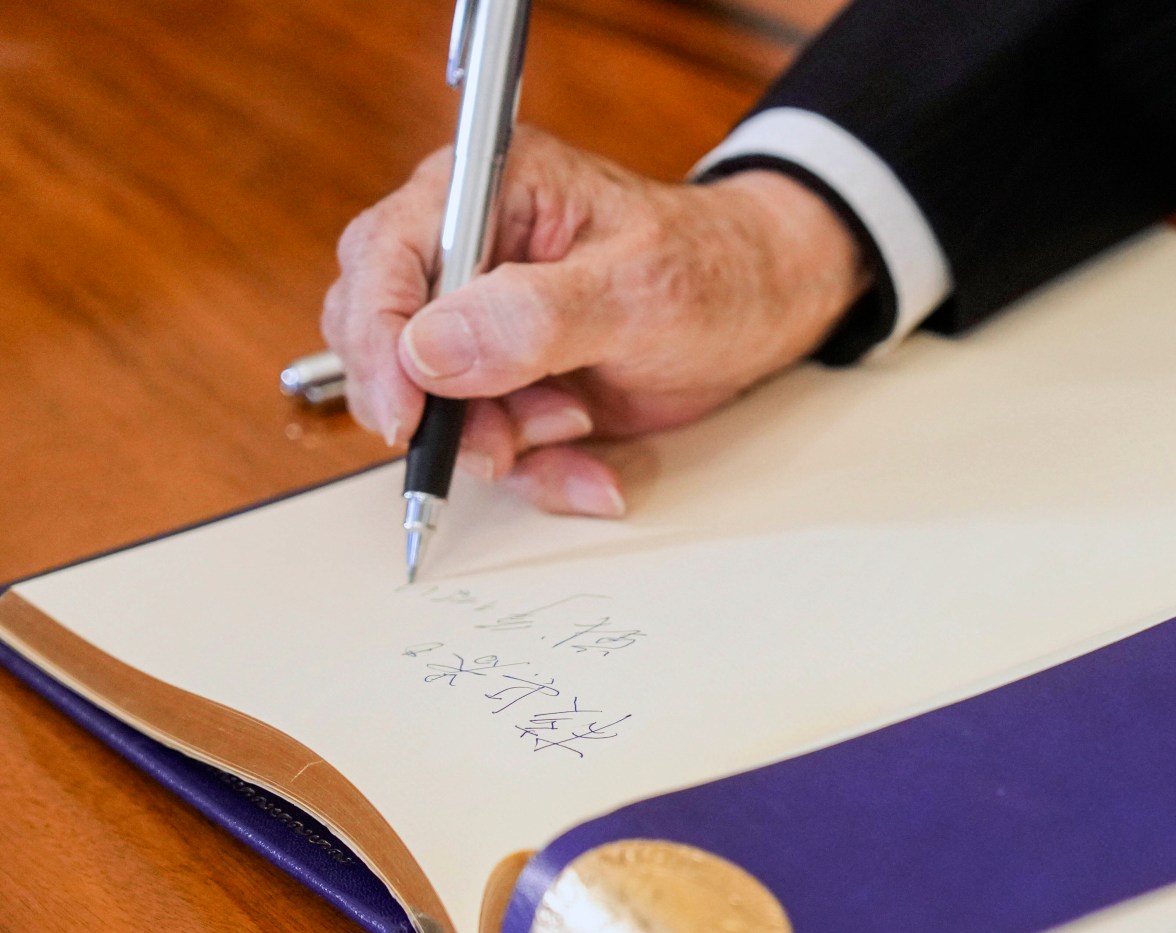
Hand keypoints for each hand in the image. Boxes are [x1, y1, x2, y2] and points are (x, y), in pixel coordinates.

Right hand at [322, 128, 860, 515]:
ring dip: (504, 441)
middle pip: (384, 337)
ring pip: (434, 405)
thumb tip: (429, 350)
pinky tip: (592, 468)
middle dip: (442, 408)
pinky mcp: (511, 379)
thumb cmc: (714, 269)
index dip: (378, 340)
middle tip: (506, 441)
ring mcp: (484, 321)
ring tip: (581, 423)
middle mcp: (468, 250)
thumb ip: (534, 317)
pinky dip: (540, 469)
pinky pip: (491, 441)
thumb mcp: (638, 289)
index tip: (405, 413)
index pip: (383, 257)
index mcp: (486, 190)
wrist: (766, 308)